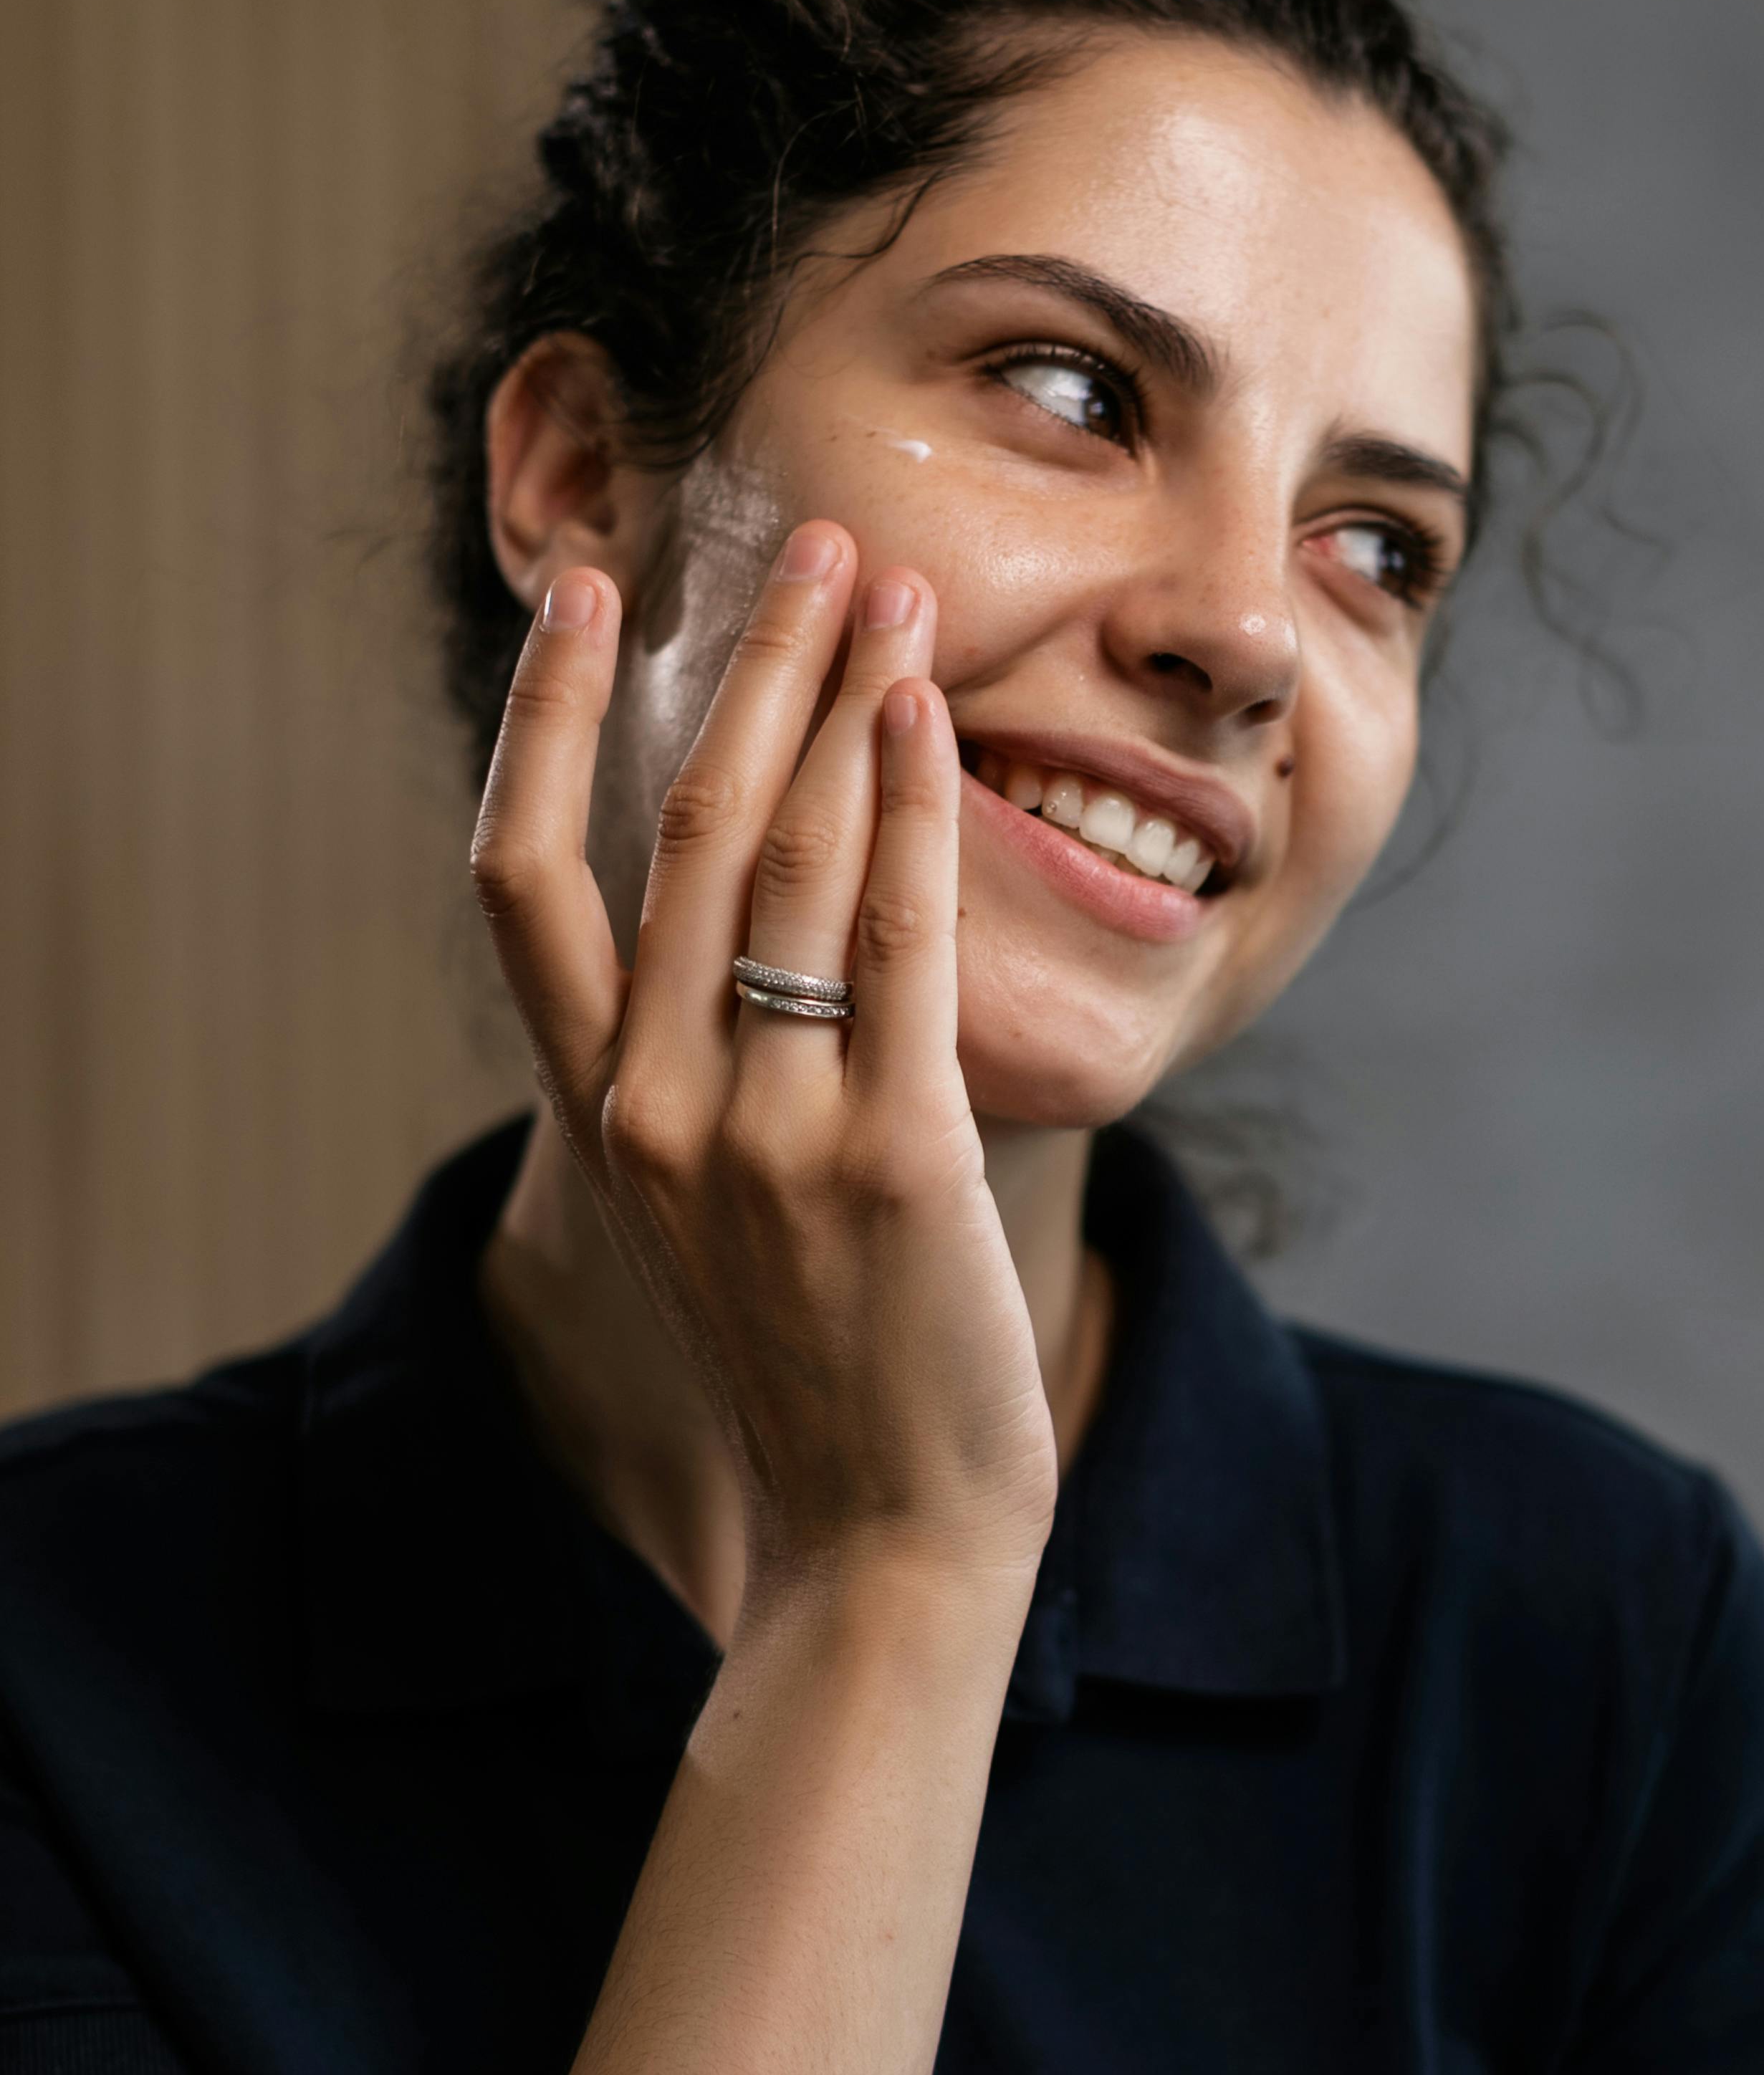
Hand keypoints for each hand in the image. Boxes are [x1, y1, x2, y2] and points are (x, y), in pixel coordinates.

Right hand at [469, 531, 1057, 1605]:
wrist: (883, 1537)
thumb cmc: (818, 1364)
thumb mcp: (714, 1211)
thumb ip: (693, 1075)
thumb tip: (728, 921)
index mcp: (599, 1116)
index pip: (519, 879)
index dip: (542, 722)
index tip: (586, 596)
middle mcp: (654, 1109)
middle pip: (676, 827)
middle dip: (751, 662)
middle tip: (814, 537)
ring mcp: (764, 1132)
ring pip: (783, 860)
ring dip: (842, 700)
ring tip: (895, 586)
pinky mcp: (888, 1158)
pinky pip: (890, 944)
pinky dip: (910, 813)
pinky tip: (934, 716)